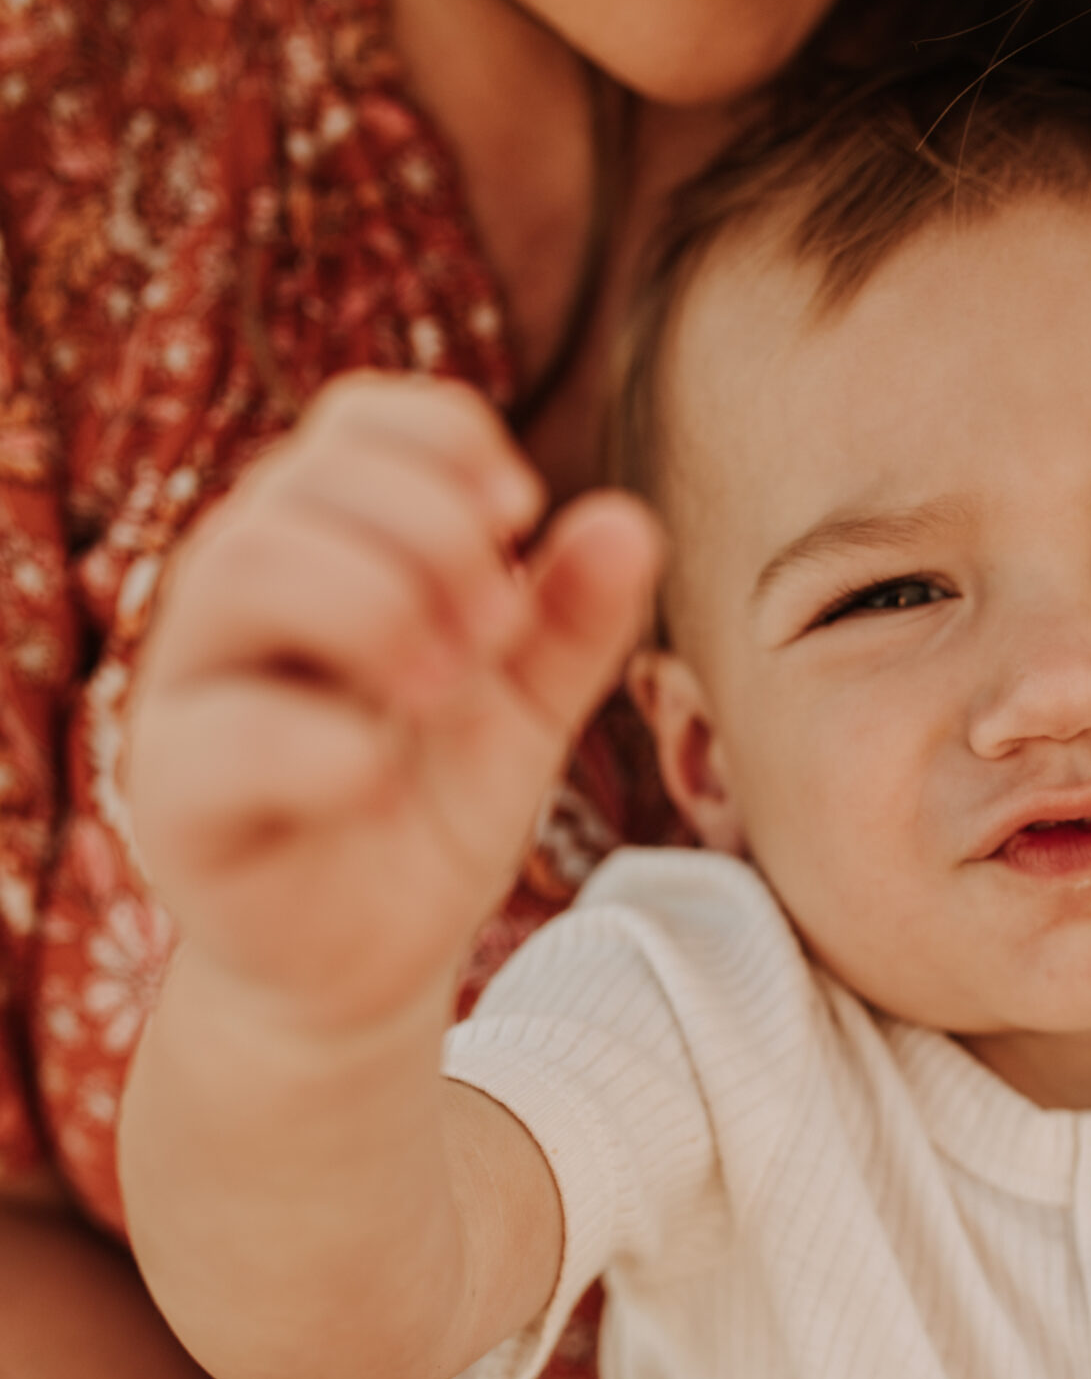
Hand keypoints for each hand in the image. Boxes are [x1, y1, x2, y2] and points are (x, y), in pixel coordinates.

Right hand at [126, 371, 657, 1032]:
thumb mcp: (525, 711)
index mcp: (324, 543)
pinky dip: (319, 744)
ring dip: (369, 607)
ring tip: (448, 688)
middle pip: (298, 485)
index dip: (444, 441)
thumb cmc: (430, 808)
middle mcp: (242, 591)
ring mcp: (192, 684)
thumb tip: (630, 522)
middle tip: (500, 629)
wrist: (372, 956)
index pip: (356, 422)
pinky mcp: (173, 791)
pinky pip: (221, 733)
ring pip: (241, 569)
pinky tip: (380, 779)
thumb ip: (572, 624)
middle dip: (425, 534)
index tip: (522, 512)